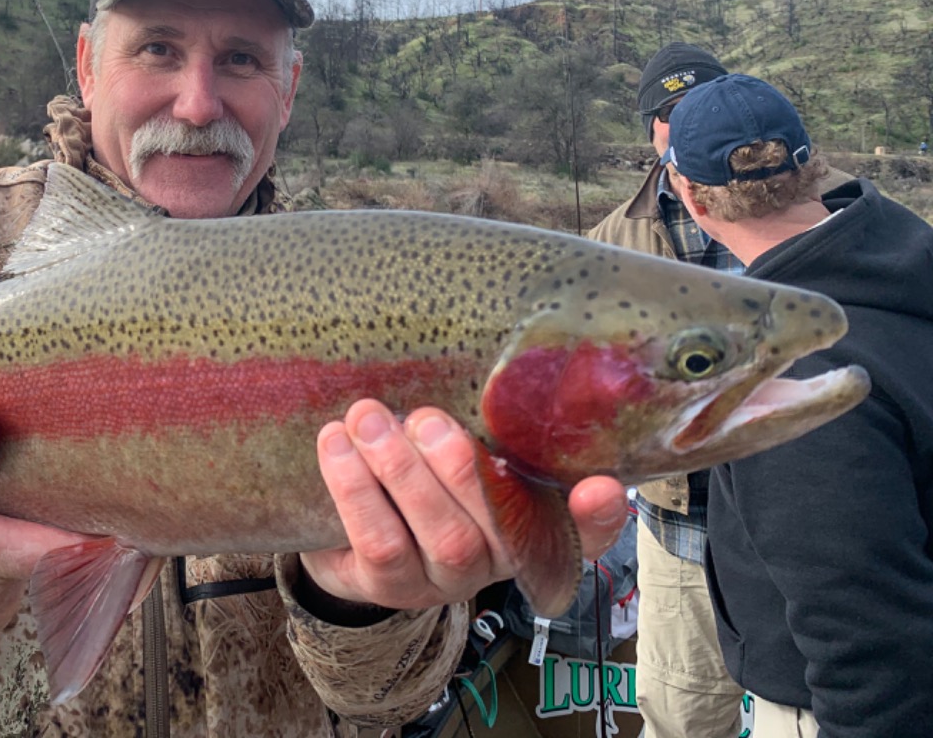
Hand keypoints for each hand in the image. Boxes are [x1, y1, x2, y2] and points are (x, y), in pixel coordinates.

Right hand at [0, 404, 89, 676]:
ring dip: (40, 524)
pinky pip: (26, 575)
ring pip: (45, 558)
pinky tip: (4, 519)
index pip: (60, 547)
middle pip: (62, 544)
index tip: (129, 492)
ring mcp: (2, 611)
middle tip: (81, 456)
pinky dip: (21, 547)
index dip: (102, 522)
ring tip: (28, 482)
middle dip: (72, 503)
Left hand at [299, 399, 626, 611]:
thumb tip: (467, 352)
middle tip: (424, 417)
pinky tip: (335, 445)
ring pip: (440, 535)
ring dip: (401, 471)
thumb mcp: (449, 446)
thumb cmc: (414, 472)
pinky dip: (355, 490)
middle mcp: (497, 558)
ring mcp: (446, 579)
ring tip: (365, 419)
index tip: (603, 485)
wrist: (346, 531)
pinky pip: (380, 544)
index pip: (584, 531)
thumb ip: (472, 418)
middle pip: (499, 525)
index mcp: (528, 521)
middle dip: (459, 465)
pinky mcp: (391, 586)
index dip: (599, 516)